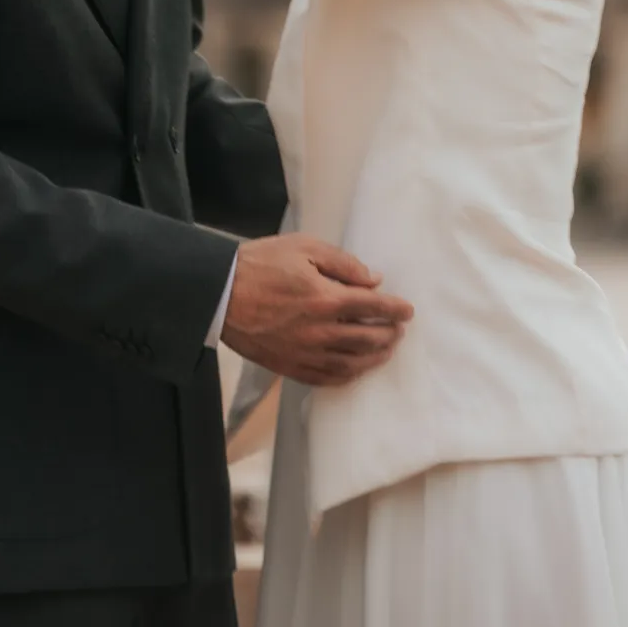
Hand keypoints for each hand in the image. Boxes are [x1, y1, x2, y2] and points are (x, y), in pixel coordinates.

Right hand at [221, 235, 412, 386]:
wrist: (220, 293)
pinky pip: (326, 378)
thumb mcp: (303, 247)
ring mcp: (305, 353)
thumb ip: (342, 263)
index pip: (373, 307)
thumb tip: (373, 280)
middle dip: (389, 334)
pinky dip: (347, 376)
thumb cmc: (260, 264)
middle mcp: (320, 331)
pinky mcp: (290, 366)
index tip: (408, 311)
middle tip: (398, 330)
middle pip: (367, 339)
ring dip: (374, 358)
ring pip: (351, 363)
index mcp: (325, 298)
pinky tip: (354, 369)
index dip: (395, 309)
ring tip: (384, 351)